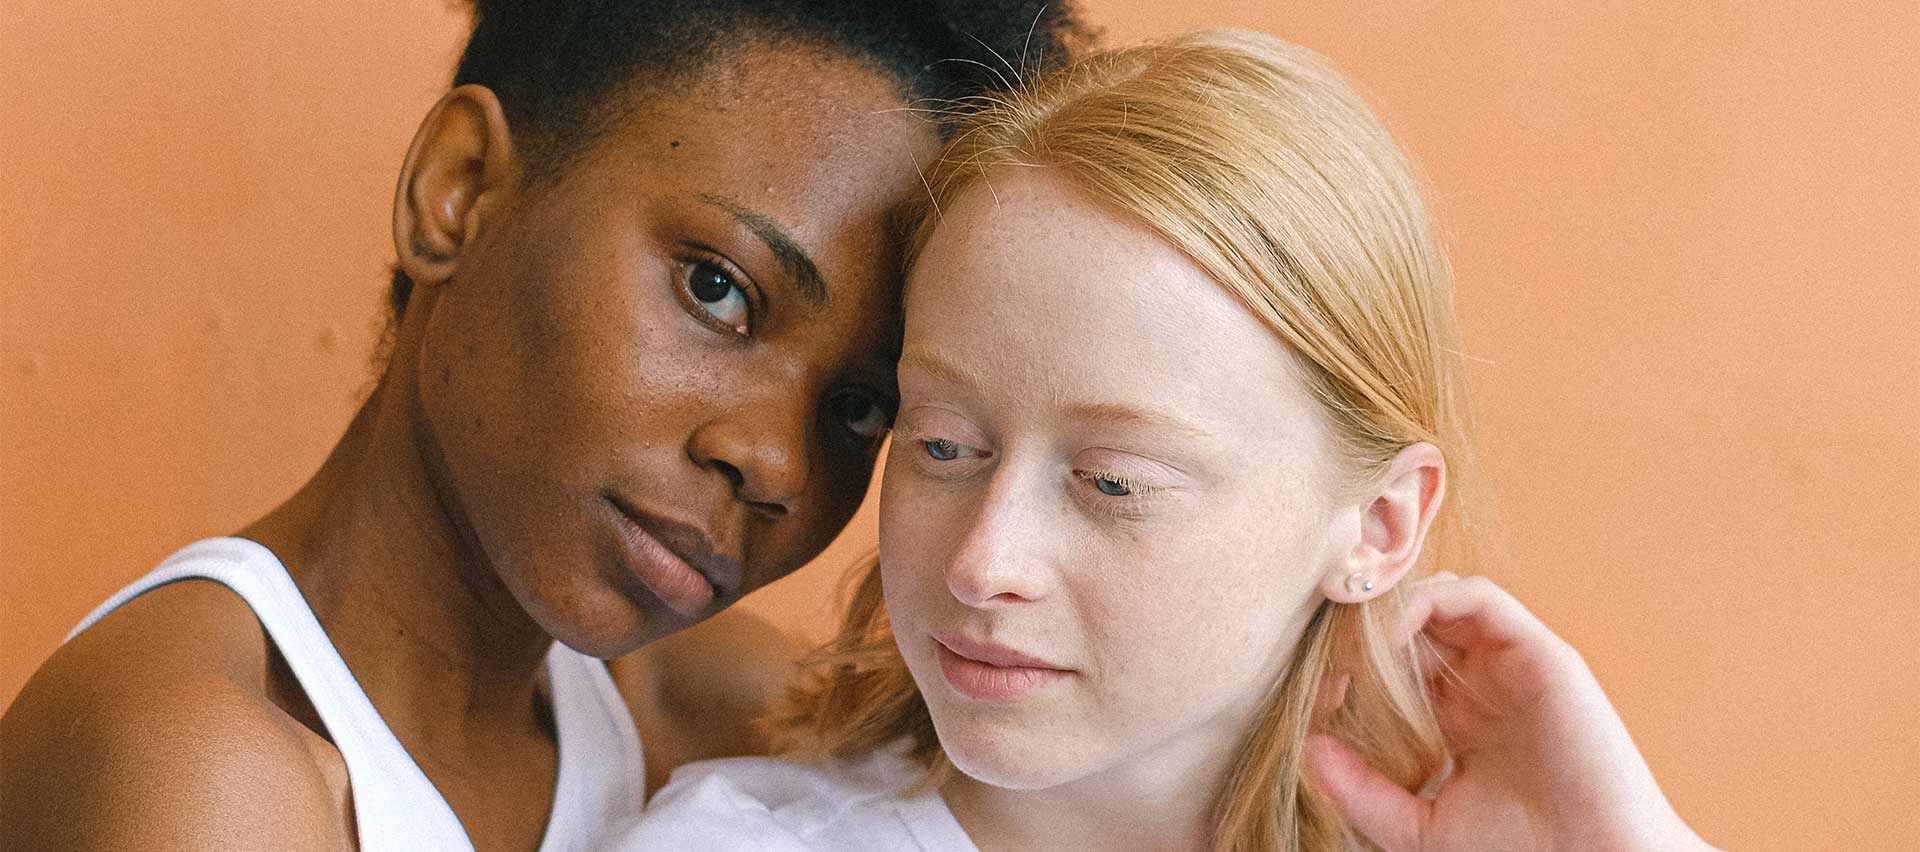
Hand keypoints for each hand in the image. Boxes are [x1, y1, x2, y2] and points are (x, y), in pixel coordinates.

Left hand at [1305, 575, 1718, 851]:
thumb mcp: (1415, 826)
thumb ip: (1362, 789)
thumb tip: (1307, 746)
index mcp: (1454, 719)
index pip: (1389, 665)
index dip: (1348, 669)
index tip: (1319, 698)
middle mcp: (1481, 683)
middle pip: (1407, 624)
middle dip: (1361, 631)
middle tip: (1325, 657)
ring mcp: (1509, 663)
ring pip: (1436, 599)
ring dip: (1387, 608)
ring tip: (1352, 644)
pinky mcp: (1538, 649)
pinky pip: (1476, 594)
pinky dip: (1425, 601)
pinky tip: (1390, 642)